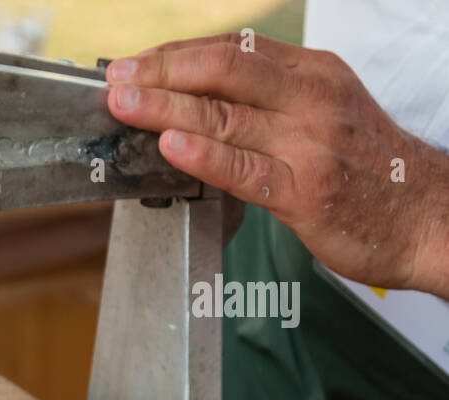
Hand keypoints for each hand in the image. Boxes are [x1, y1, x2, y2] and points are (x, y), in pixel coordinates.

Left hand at [105, 34, 448, 298]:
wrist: (427, 216)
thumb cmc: (367, 169)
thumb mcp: (323, 112)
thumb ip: (268, 102)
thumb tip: (196, 99)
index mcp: (313, 74)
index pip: (234, 49)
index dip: (176, 53)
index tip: (134, 63)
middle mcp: (311, 100)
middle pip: (224, 71)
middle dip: (162, 72)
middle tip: (116, 80)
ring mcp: (309, 144)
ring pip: (226, 116)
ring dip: (166, 107)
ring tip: (124, 105)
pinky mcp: (305, 191)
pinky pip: (246, 170)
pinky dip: (205, 156)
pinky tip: (171, 146)